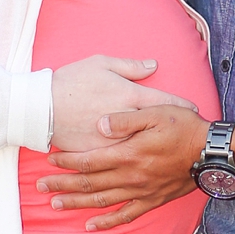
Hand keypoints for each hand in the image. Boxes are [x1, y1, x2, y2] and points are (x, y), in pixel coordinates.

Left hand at [37, 104, 209, 228]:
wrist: (210, 152)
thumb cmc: (184, 127)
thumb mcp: (155, 112)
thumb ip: (124, 120)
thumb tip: (98, 125)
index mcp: (129, 154)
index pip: (89, 160)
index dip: (67, 161)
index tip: (50, 159)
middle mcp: (131, 176)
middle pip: (90, 183)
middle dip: (63, 184)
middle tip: (40, 186)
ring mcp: (141, 191)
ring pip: (102, 201)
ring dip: (77, 203)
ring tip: (55, 204)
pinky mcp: (151, 201)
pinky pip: (125, 216)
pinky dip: (106, 223)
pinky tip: (90, 226)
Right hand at [49, 55, 196, 151]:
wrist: (41, 106)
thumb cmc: (72, 81)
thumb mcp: (101, 63)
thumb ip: (130, 66)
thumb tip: (153, 65)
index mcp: (128, 95)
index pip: (163, 100)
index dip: (180, 104)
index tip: (193, 109)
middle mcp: (126, 120)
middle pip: (158, 127)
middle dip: (175, 131)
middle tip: (188, 134)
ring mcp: (113, 141)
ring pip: (143, 148)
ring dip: (159, 151)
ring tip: (173, 155)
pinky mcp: (100, 155)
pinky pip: (121, 160)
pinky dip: (133, 163)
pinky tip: (144, 170)